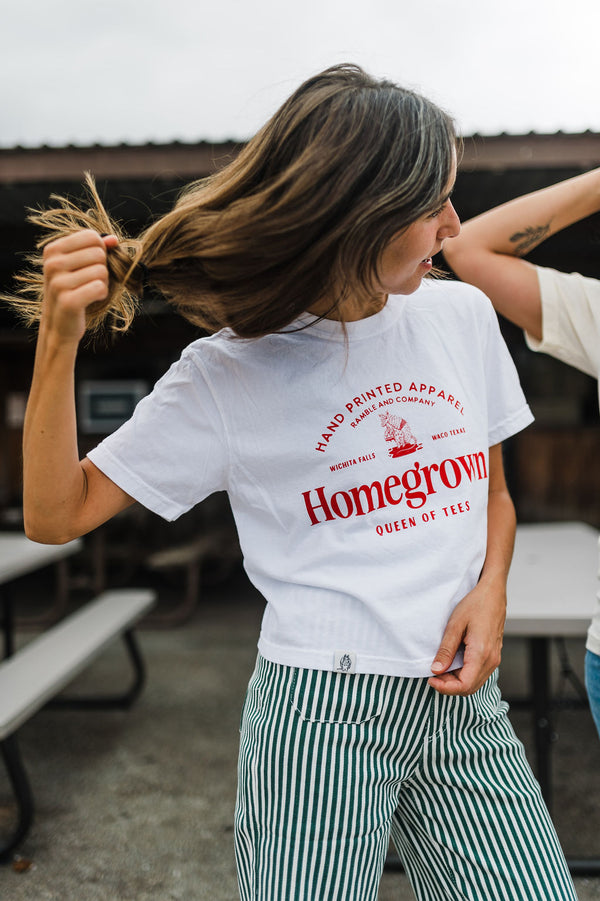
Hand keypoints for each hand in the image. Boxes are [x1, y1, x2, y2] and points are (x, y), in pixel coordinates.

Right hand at [42, 229, 117, 343]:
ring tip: (90, 291)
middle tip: (91, 281)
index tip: (90, 265)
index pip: (91, 236)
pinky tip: (92, 299)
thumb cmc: (73, 290)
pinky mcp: (68, 301)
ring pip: (101, 271)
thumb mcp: (79, 266)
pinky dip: (102, 294)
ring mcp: (58, 283)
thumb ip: (97, 249)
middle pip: (99, 253)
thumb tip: (114, 239)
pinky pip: (100, 287)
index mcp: (53, 250)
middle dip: (103, 268)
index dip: (100, 250)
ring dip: (103, 283)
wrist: (59, 323)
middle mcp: (52, 264)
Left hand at [427, 578, 505, 695]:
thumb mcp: (455, 625)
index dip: (446, 688)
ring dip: (456, 681)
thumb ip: (446, 650)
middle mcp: (491, 660)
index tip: (431, 679)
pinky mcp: (493, 655)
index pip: (464, 685)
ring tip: (441, 668)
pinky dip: (464, 674)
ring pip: (474, 683)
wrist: (493, 594)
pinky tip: (452, 663)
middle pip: (470, 688)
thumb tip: (436, 670)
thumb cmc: (475, 605)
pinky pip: (478, 673)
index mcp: (481, 654)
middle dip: (449, 686)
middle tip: (433, 674)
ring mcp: (494, 659)